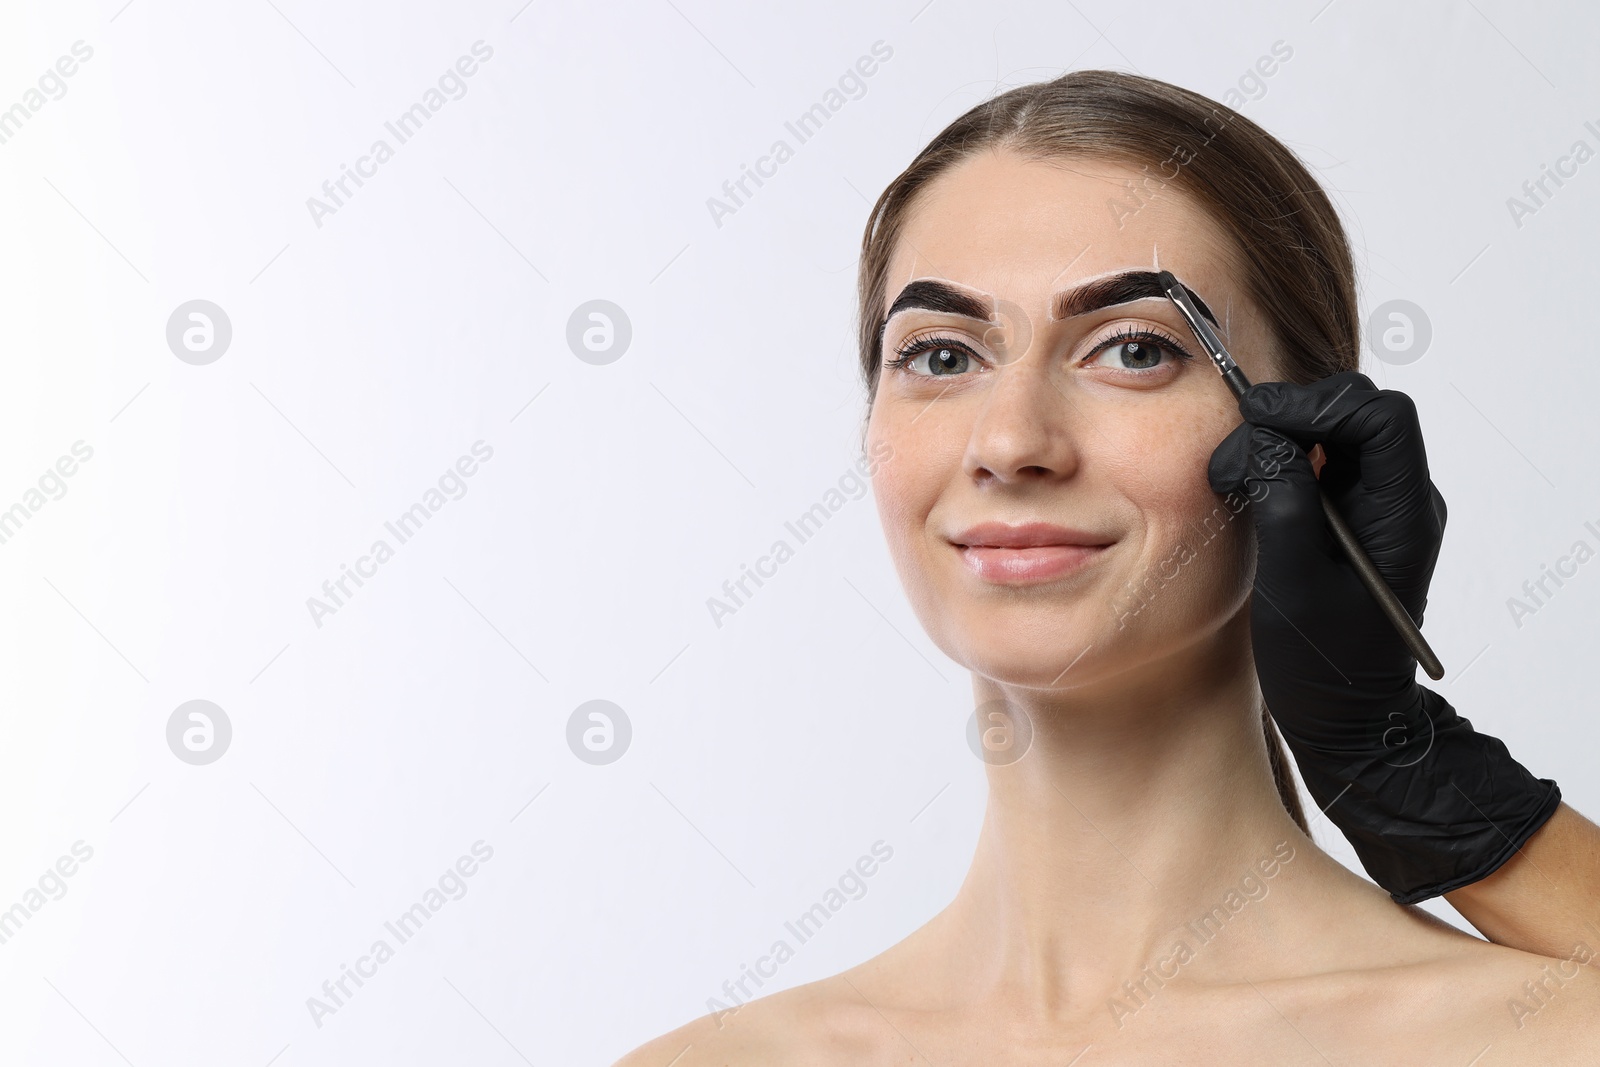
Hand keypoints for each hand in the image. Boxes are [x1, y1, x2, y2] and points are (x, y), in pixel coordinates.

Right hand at [1208, 371, 1559, 903]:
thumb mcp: (1293, 582)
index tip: (1256, 423)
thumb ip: (1282, 500)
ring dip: (1283, 441)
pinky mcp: (1353, 524)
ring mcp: (1379, 511)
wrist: (1351, 722)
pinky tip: (1252, 496)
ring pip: (1336, 436)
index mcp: (1401, 511)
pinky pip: (1322, 467)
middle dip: (1294, 417)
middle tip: (1242, 452)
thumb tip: (1261, 437)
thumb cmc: (1324, 666)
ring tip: (1239, 478)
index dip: (1315, 403)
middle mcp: (1399, 501)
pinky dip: (1283, 465)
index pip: (1378, 415)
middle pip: (1357, 414)